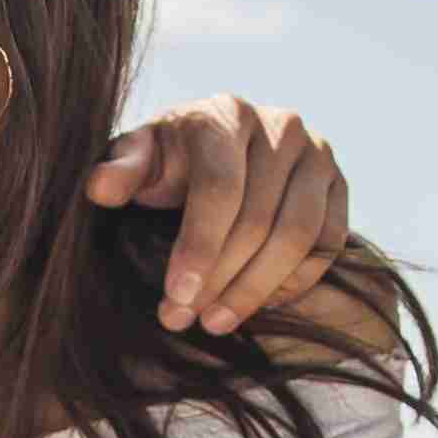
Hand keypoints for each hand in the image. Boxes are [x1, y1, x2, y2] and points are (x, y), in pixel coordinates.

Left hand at [90, 95, 345, 336]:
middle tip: (183, 320)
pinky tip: (255, 304)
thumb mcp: (139, 159)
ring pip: (296, 237)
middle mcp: (279, 126)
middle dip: (219, 280)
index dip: (199, 248)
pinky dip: (293, 283)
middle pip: (257, 220)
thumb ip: (121, 171)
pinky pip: (327, 246)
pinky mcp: (338, 185)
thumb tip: (99, 189)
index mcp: (224, 115)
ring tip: (216, 322)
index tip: (175, 299)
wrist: (217, 150)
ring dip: (255, 290)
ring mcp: (317, 153)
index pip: (220, 189)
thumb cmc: (170, 161)